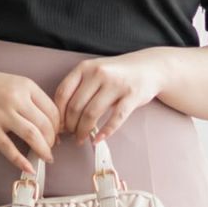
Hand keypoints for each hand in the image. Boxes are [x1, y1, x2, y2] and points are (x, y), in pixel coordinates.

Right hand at [0, 63, 60, 174]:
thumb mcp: (17, 84)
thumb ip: (34, 100)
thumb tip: (51, 126)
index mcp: (27, 86)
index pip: (52, 110)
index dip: (58, 126)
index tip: (58, 135)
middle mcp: (16, 99)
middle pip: (45, 125)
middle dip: (52, 140)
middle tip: (52, 148)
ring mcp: (1, 114)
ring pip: (31, 136)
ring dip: (43, 150)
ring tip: (46, 157)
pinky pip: (8, 148)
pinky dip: (20, 160)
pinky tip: (29, 168)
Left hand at [53, 49, 167, 143]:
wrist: (149, 67)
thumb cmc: (117, 74)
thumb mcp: (94, 72)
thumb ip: (78, 88)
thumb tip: (62, 117)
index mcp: (85, 67)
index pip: (63, 93)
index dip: (58, 114)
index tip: (59, 125)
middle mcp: (99, 73)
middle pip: (75, 106)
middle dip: (70, 126)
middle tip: (71, 134)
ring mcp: (116, 84)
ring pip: (92, 113)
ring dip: (83, 131)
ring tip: (81, 138)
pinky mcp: (132, 95)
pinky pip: (116, 118)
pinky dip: (105, 132)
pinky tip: (99, 139)